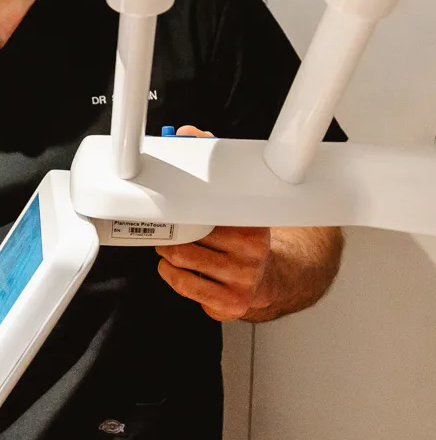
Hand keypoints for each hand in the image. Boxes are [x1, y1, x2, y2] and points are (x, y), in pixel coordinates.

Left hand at [155, 126, 272, 320]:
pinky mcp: (230, 305)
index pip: (203, 213)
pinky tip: (178, 268)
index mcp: (253, 224)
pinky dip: (173, 276)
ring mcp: (242, 282)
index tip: (164, 204)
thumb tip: (187, 134)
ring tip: (171, 246)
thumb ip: (213, 164)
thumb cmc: (247, 235)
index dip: (177, 209)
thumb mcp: (236, 200)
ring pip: (180, 264)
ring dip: (167, 255)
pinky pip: (185, 287)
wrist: (276, 276)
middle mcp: (252, 254)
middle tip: (166, 228)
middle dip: (169, 234)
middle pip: (185, 240)